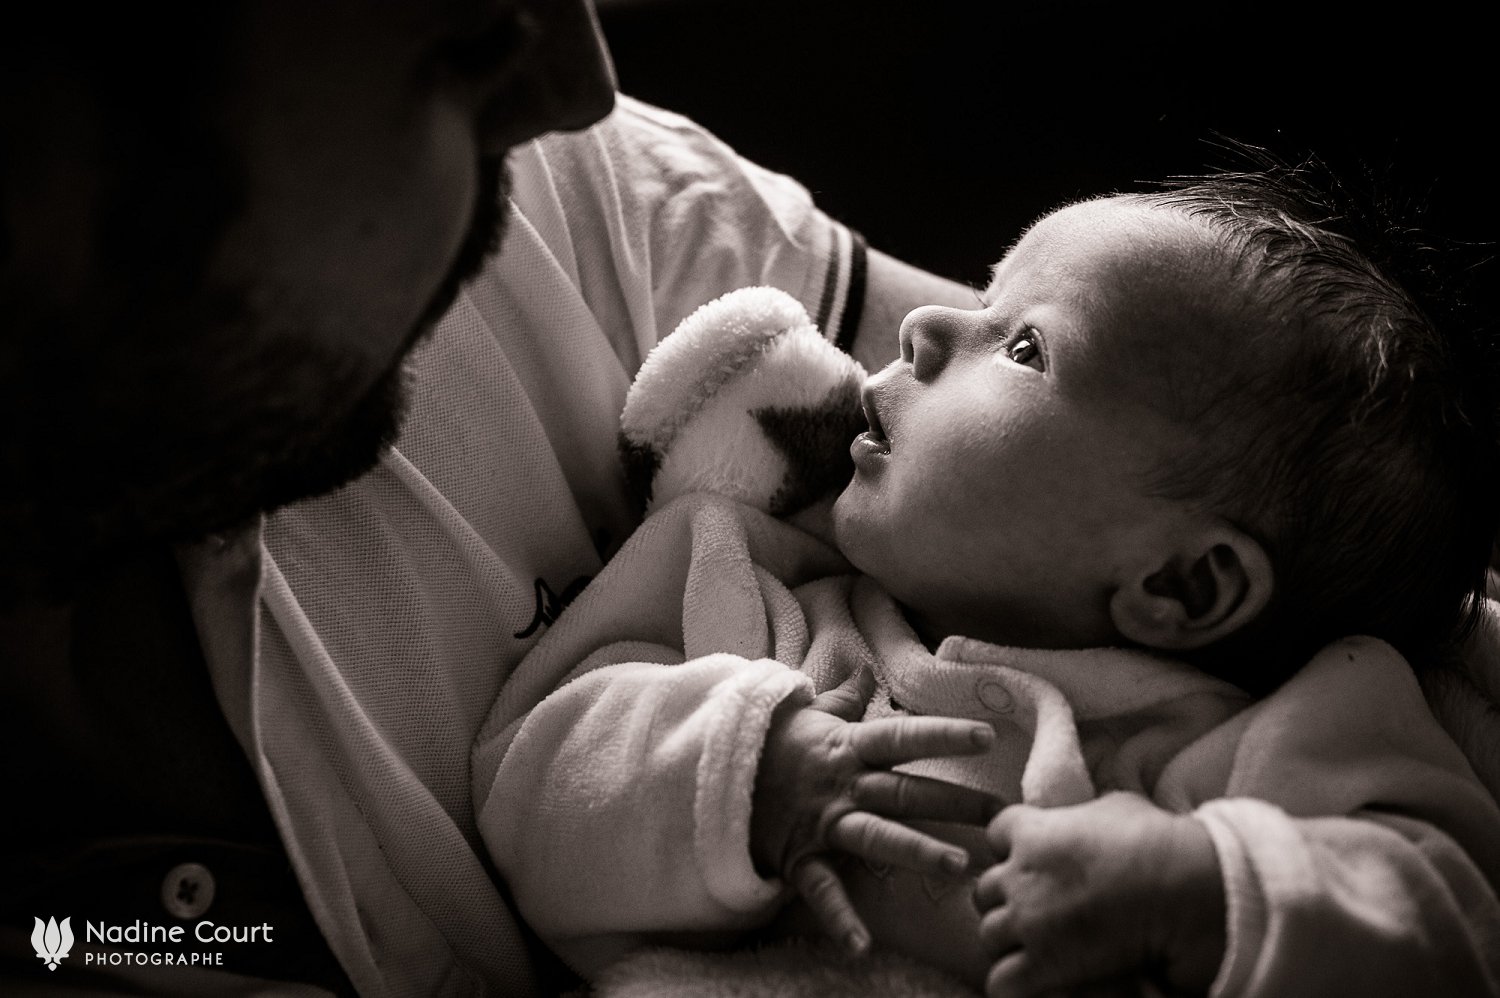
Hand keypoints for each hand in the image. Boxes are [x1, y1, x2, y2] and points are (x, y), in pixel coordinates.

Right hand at [752, 670, 998, 953]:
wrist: (712, 768)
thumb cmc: (772, 741)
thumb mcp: (809, 713)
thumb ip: (847, 699)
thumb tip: (868, 670)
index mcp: (849, 746)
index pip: (904, 736)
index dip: (944, 734)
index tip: (988, 736)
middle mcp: (842, 784)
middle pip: (905, 791)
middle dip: (954, 803)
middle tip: (1001, 817)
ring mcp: (822, 822)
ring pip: (876, 836)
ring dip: (917, 852)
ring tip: (959, 868)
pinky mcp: (800, 856)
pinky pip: (821, 890)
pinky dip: (839, 918)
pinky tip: (861, 946)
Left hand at [974, 792, 1225, 997]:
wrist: (1182, 888)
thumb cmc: (1155, 841)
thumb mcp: (1114, 806)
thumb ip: (1082, 814)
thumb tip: (1086, 816)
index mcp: (1030, 831)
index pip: (994, 835)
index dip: (1012, 848)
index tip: (1033, 858)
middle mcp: (1019, 876)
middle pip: (985, 890)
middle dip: (1006, 899)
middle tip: (1036, 908)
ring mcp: (1028, 921)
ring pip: (989, 935)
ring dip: (1010, 941)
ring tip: (1038, 944)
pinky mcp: (1044, 963)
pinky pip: (1001, 981)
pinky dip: (1013, 982)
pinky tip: (1035, 978)